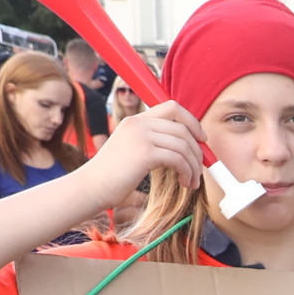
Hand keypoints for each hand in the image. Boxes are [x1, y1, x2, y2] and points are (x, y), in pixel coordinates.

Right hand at [87, 99, 205, 199]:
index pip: (172, 107)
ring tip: (191, 181)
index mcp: (136, 120)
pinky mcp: (144, 153)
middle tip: (200, 169)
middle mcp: (138, 123)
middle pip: (183, 129)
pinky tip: (184, 183)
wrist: (91, 187)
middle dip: (197, 151)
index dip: (192, 122)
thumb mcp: (133, 149)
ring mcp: (141, 136)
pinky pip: (178, 159)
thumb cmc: (114, 175)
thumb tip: (186, 145)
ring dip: (194, 166)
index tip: (201, 139)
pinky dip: (187, 172)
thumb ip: (153, 141)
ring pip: (184, 145)